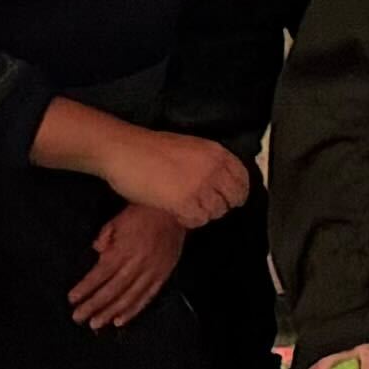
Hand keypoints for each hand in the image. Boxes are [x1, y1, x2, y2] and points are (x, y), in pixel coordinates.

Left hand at [71, 197, 185, 330]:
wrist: (175, 211)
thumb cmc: (141, 213)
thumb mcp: (117, 220)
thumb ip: (104, 238)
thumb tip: (96, 252)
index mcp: (123, 250)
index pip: (100, 274)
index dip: (85, 287)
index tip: (71, 299)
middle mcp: (137, 264)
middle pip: (113, 289)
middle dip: (94, 305)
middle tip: (78, 317)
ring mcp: (152, 271)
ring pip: (130, 297)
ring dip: (111, 312)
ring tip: (97, 324)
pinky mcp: (164, 275)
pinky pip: (148, 296)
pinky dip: (134, 309)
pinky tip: (121, 320)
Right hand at [87, 117, 253, 228]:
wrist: (124, 151)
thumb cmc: (150, 149)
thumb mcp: (190, 148)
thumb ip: (208, 162)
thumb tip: (220, 181)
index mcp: (217, 153)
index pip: (243, 178)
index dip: (237, 192)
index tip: (230, 199)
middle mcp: (214, 169)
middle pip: (233, 198)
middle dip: (220, 205)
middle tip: (204, 206)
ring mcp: (200, 185)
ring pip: (216, 211)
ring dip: (202, 213)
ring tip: (186, 208)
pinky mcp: (184, 202)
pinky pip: (198, 220)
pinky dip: (189, 221)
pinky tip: (178, 214)